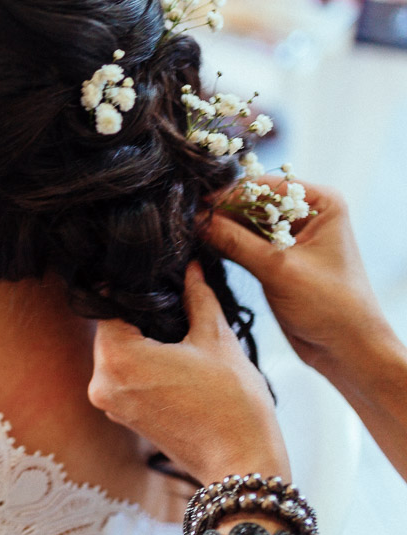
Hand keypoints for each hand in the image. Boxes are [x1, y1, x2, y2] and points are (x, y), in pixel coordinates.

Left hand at [89, 263, 291, 484]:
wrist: (242, 464)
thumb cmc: (233, 404)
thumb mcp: (217, 340)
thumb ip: (197, 297)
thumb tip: (190, 267)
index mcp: (117, 358)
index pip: (108, 305)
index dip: (132, 289)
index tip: (155, 279)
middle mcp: (102, 382)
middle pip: (110, 329)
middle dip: (138, 316)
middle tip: (174, 302)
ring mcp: (109, 403)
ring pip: (117, 353)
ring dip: (141, 340)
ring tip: (179, 333)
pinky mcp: (121, 416)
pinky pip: (123, 376)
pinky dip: (142, 364)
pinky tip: (174, 359)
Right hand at [205, 178, 393, 378]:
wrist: (346, 348)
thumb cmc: (331, 306)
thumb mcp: (280, 269)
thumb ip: (236, 242)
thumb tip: (197, 221)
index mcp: (321, 204)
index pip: (266, 186)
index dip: (231, 195)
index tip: (198, 207)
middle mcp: (306, 214)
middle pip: (252, 202)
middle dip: (222, 213)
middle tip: (188, 222)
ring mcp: (290, 237)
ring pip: (244, 223)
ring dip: (221, 230)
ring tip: (190, 235)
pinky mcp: (276, 258)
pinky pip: (244, 243)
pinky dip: (225, 245)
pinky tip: (203, 247)